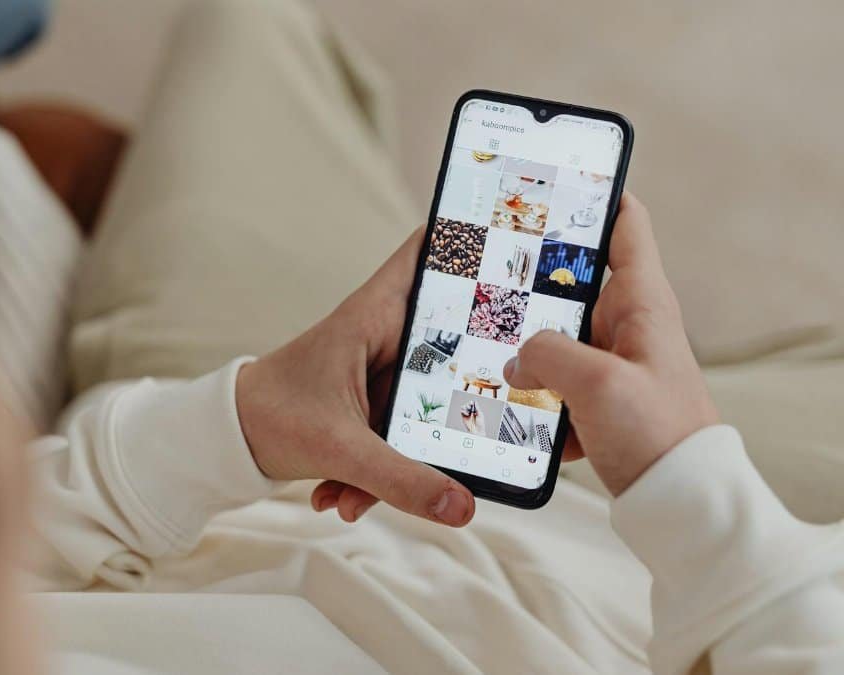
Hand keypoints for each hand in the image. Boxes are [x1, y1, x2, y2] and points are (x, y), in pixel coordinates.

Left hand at [236, 228, 475, 526]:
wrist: (226, 440)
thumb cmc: (269, 416)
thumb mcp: (337, 448)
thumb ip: (398, 478)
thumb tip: (461, 506)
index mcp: (375, 315)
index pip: (429, 250)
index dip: (473, 236)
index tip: (521, 247)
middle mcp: (387, 333)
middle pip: (455, 337)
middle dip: (467, 393)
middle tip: (489, 427)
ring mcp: (386, 369)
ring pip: (433, 398)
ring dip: (411, 454)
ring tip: (357, 492)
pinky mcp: (380, 403)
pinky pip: (407, 430)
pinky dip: (383, 470)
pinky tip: (344, 498)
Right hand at [460, 401, 484, 435]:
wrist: (477, 430)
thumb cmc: (480, 424)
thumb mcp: (480, 415)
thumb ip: (477, 408)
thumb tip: (475, 402)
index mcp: (476, 411)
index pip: (472, 405)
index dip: (471, 403)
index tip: (471, 402)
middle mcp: (471, 412)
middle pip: (468, 405)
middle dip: (468, 405)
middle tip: (470, 407)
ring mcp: (467, 415)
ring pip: (464, 408)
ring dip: (465, 407)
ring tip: (468, 409)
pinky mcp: (464, 417)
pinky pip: (462, 412)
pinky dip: (463, 411)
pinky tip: (467, 413)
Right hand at [504, 193, 718, 495]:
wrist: (681, 503)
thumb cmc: (658, 434)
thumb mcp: (599, 384)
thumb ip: (548, 354)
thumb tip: (518, 355)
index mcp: (641, 302)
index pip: (624, 225)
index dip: (593, 195)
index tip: (553, 178)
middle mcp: (627, 324)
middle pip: (572, 281)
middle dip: (531, 278)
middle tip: (485, 266)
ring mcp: (611, 362)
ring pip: (554, 334)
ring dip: (523, 342)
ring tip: (481, 339)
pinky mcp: (596, 398)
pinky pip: (553, 379)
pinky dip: (531, 387)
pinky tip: (504, 398)